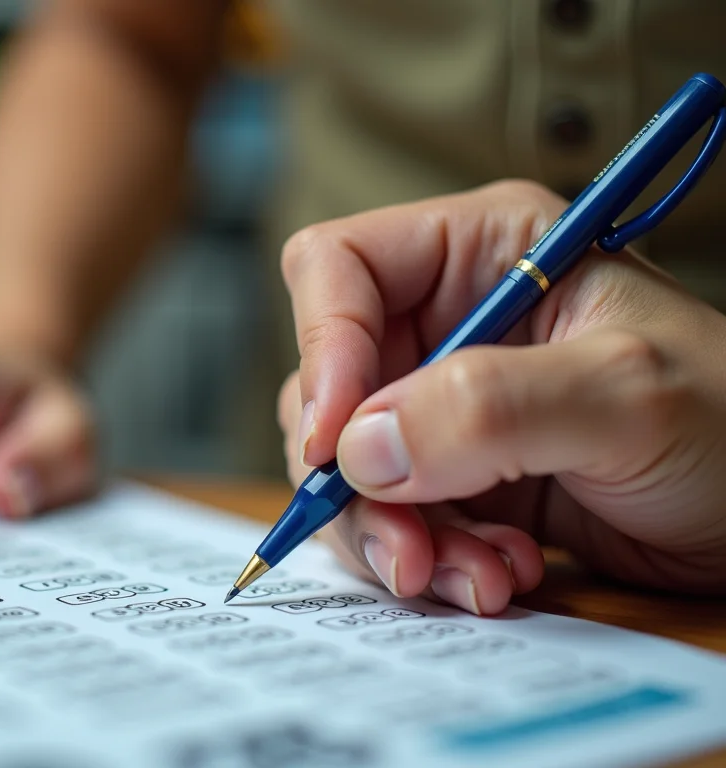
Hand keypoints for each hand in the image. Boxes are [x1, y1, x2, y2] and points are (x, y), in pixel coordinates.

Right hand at [278, 180, 725, 613]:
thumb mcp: (627, 396)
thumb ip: (491, 407)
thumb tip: (360, 448)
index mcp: (483, 252)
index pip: (338, 268)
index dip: (322, 348)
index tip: (334, 444)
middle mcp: (447, 323)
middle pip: (327, 385)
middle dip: (358, 478)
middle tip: (411, 546)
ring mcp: (445, 405)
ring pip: (350, 466)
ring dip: (397, 533)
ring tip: (482, 576)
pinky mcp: (455, 477)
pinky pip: (391, 518)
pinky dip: (431, 558)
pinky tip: (501, 575)